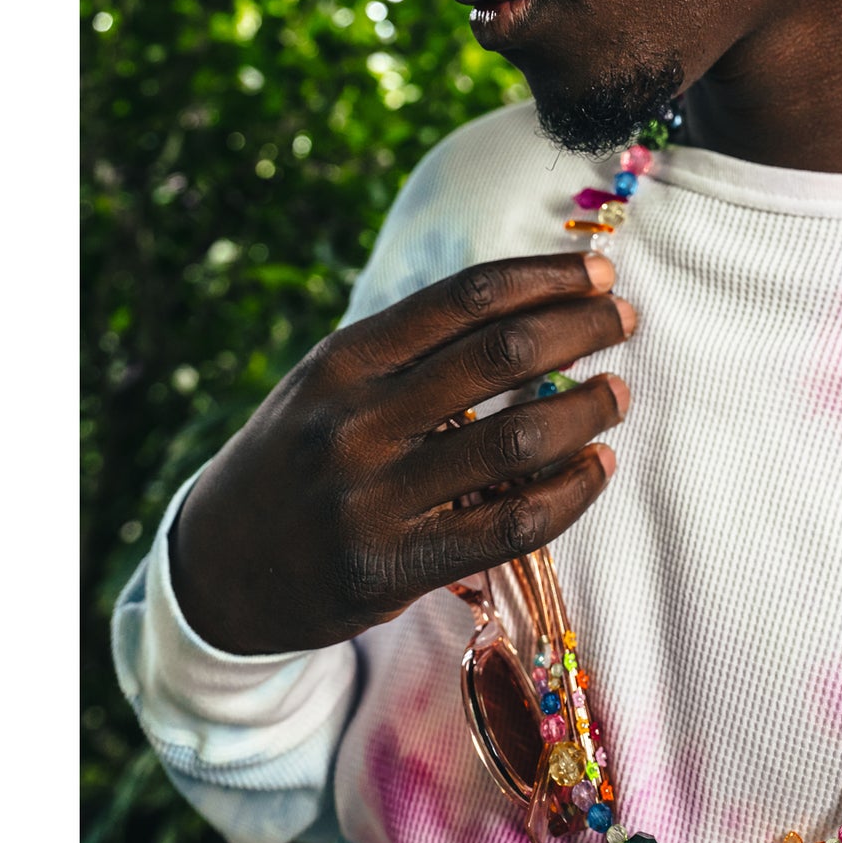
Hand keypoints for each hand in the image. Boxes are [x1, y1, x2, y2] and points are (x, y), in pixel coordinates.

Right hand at [168, 251, 633, 653]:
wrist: (217, 568)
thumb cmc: (297, 458)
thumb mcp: (328, 385)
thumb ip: (409, 352)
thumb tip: (529, 309)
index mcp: (344, 358)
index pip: (465, 298)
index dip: (544, 279)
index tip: (597, 274)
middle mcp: (356, 418)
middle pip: (502, 354)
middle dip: (581, 327)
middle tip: (624, 320)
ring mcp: (373, 495)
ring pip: (517, 436)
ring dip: (588, 409)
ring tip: (617, 395)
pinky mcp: (393, 566)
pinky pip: (510, 524)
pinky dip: (571, 491)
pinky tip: (599, 467)